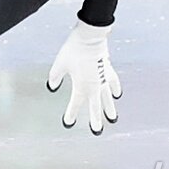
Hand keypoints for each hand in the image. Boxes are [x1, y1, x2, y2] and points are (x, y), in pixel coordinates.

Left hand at [46, 19, 121, 134]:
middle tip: (97, 130)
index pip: (76, 104)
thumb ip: (55, 76)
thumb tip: (51, 86)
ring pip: (107, 98)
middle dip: (95, 119)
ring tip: (112, 118)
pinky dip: (115, 88)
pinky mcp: (108, 70)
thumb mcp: (60, 64)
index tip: (68, 123)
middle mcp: (94, 86)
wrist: (90, 38)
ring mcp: (103, 78)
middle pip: (95, 106)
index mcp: (82, 86)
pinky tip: (117, 94)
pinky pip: (113, 82)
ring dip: (109, 108)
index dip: (71, 113)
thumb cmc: (74, 50)